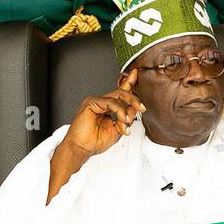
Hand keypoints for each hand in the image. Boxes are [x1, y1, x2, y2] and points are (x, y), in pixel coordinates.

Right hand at [48, 69, 143, 201]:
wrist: (81, 148)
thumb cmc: (94, 141)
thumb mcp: (116, 131)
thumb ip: (126, 120)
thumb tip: (135, 110)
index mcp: (108, 108)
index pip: (121, 94)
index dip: (129, 83)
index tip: (136, 74)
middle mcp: (102, 103)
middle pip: (121, 93)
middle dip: (134, 98)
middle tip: (141, 106)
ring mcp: (96, 102)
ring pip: (117, 96)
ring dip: (127, 107)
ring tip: (128, 119)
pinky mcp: (91, 103)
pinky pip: (110, 102)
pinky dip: (119, 110)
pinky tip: (122, 118)